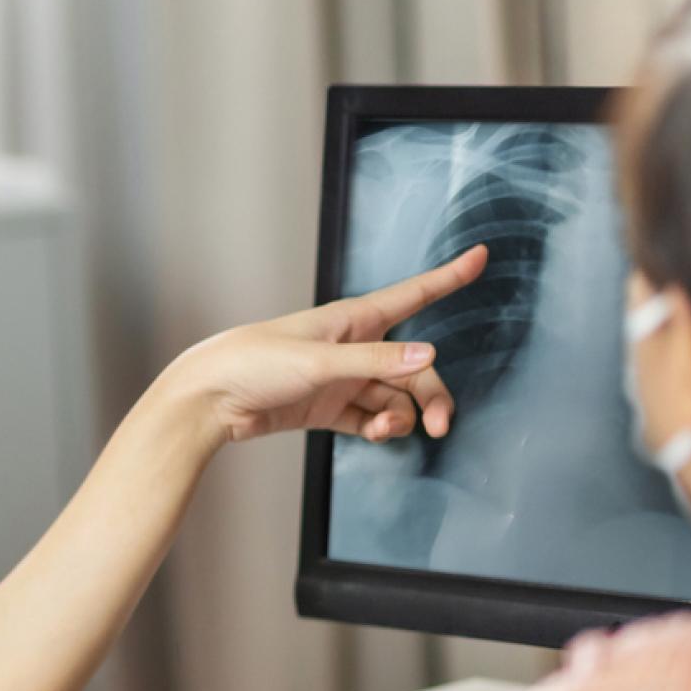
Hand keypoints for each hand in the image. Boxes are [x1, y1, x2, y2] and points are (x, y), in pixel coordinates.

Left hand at [179, 245, 487, 446]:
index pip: (413, 295)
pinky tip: (378, 434)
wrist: (210, 399)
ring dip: (401, 417)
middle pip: (413, 368)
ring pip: (395, 397)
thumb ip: (375, 362)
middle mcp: (353, 347)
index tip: (481, 256)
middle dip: (431, 395)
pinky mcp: (328, 408)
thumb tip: (428, 357)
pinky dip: (381, 428)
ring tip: (386, 430)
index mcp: (353, 320)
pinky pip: (371, 417)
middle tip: (439, 425)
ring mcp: (342, 379)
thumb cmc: (255, 363)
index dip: (448, 278)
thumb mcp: (320, 362)